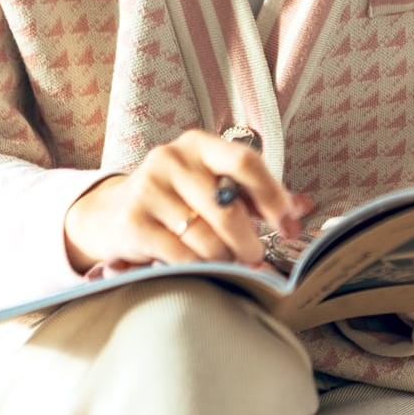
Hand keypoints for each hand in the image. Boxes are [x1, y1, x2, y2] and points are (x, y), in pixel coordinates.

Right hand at [62, 130, 310, 271]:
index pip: (245, 162)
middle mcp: (171, 159)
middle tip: (258, 258)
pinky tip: (202, 269)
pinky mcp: (132, 221)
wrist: (110, 214)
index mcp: (199, 145)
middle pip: (226, 207)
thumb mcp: (214, 186)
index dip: (273, 196)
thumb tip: (303, 207)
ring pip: (205, 237)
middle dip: (249, 240)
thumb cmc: (177, 200)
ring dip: (225, 258)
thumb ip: (256, 195)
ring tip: (228, 263)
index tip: (289, 226)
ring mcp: (147, 188)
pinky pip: (180, 255)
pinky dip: (199, 268)